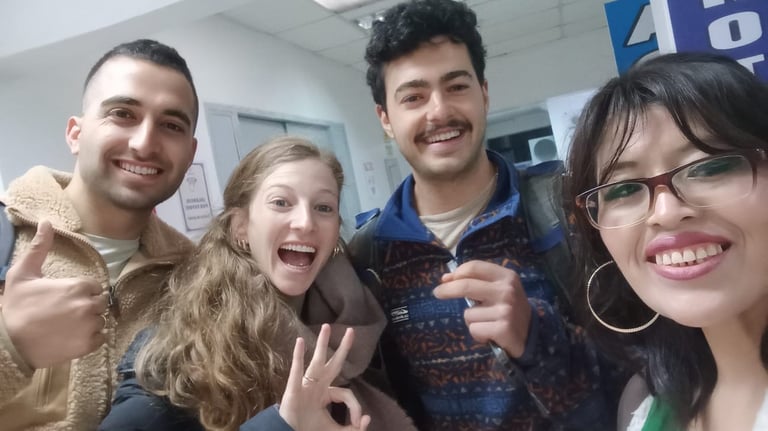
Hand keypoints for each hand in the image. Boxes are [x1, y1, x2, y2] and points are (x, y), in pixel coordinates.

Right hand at [1, 220, 107, 368]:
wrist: (10, 343)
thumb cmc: (16, 307)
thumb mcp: (23, 273)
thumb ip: (40, 247)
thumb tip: (46, 221)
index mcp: (78, 286)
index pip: (94, 286)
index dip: (81, 291)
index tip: (66, 298)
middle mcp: (88, 305)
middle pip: (100, 302)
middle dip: (88, 305)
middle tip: (67, 313)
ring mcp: (89, 326)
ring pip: (101, 320)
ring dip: (90, 322)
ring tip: (69, 325)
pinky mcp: (88, 345)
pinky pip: (101, 338)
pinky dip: (91, 338)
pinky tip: (73, 336)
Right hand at [279, 324, 370, 430]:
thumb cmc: (309, 430)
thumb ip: (352, 429)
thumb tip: (367, 419)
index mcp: (326, 394)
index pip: (346, 394)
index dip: (355, 407)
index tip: (358, 421)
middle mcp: (318, 386)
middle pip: (334, 363)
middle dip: (343, 348)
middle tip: (351, 331)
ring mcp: (305, 385)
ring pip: (316, 361)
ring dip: (322, 343)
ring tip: (326, 327)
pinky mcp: (293, 389)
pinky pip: (296, 370)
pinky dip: (298, 356)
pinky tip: (299, 342)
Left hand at [433, 260, 531, 357]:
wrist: (531, 335)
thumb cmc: (509, 309)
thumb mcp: (498, 289)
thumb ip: (475, 281)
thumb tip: (445, 278)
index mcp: (506, 276)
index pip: (474, 267)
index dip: (456, 273)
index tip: (445, 280)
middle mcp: (507, 290)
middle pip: (465, 286)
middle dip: (446, 290)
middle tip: (437, 293)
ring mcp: (506, 310)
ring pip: (468, 314)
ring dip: (472, 321)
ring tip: (488, 323)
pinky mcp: (503, 328)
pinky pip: (474, 329)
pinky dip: (478, 335)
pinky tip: (490, 335)